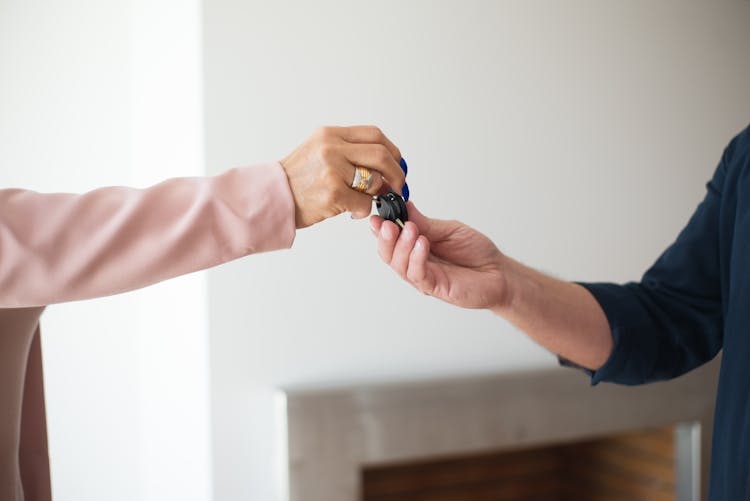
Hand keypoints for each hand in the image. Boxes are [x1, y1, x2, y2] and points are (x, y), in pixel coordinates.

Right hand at [280, 126, 405, 228]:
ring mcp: (332, 170)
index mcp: (330, 135)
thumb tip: (384, 165)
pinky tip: (351, 211)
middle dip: (396, 173)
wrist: (272, 197)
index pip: (374, 135)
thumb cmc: (296, 179)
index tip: (397, 163)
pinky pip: (364, 203)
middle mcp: (332, 148)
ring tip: (364, 199)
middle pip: (381, 155)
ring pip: (375, 181)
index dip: (392, 150)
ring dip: (376, 194)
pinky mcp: (333, 193)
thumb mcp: (319, 152)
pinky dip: (363, 210)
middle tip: (398, 186)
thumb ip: (348, 152)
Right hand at [370, 202, 508, 310]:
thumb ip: (426, 223)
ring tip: (411, 230)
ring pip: (399, 265)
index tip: (377, 216)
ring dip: (401, 246)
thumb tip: (405, 207)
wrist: (498, 272)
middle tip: (389, 225)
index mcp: (416, 246)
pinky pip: (418, 274)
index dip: (381, 228)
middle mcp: (415, 262)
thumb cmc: (476, 252)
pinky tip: (422, 244)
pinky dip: (416, 258)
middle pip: (388, 254)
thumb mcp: (449, 230)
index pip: (391, 238)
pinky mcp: (434, 287)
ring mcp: (423, 276)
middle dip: (385, 238)